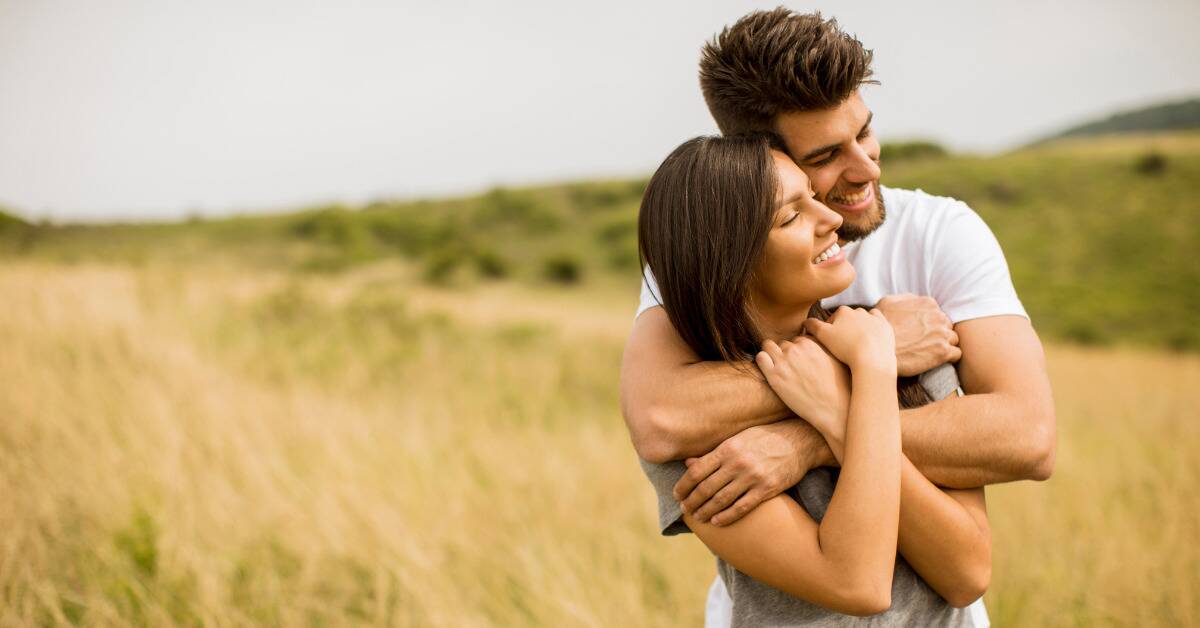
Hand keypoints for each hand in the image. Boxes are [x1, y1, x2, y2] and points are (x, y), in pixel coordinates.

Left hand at [672, 419, 833, 525]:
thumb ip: (714, 452)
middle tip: (684, 510)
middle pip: (706, 488)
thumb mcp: (738, 438)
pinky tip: (717, 521)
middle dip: (692, 501)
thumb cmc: (765, 437)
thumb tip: (688, 463)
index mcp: (728, 448)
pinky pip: (742, 507)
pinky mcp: (767, 489)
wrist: (800, 440)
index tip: (677, 494)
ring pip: (722, 500)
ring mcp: (752, 477)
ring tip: (698, 517)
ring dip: (706, 511)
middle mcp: (738, 463)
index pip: (697, 471)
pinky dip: (727, 516)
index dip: (684, 485)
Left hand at [753, 336, 850, 438]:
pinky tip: (770, 371)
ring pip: (769, 346)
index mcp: (810, 344)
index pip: (797, 339)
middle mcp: (795, 350)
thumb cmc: (839, 387)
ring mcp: (783, 362)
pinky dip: (763, 361)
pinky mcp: (774, 377)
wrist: (833, 410)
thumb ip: (822, 346)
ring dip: (772, 355)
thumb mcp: (836, 359)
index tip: (802, 362)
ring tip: (780, 369)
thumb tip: (815, 339)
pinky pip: (760, 357)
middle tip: (793, 369)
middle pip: (784, 344)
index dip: (799, 351)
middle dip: (787, 354)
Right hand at [801, 306, 896, 371]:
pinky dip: (874, 330)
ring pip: (864, 320)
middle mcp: (859, 310)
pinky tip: (871, 340)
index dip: (829, 332)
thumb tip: (805, 321)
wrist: (873, 358)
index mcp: (843, 311)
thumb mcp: (822, 336)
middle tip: (844, 346)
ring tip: (857, 344)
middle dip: (845, 329)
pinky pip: (878, 325)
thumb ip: (812, 326)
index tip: (831, 343)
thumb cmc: (845, 348)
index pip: (832, 320)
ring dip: (860, 328)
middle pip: (848, 319)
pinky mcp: (886, 327)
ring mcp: (874, 318)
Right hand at [874, 294, 960, 375]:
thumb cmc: (880, 327)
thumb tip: (915, 301)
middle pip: (947, 326)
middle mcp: (938, 317)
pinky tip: (937, 360)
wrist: (876, 349)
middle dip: (938, 334)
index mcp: (927, 303)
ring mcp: (942, 334)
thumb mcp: (888, 302)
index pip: (939, 313)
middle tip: (924, 343)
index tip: (921, 332)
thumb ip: (907, 298)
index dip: (930, 323)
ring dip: (945, 345)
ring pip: (953, 339)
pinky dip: (949, 358)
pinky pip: (956, 354)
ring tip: (930, 352)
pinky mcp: (943, 352)